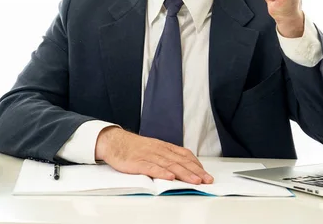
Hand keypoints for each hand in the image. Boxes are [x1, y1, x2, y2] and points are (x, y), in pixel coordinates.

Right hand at [94, 127, 213, 184]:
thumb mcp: (154, 149)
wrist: (115, 141)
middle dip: (196, 171)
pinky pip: (151, 168)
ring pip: (170, 165)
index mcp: (164, 147)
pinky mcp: (138, 162)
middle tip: (207, 179)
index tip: (206, 174)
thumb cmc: (135, 147)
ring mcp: (149, 156)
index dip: (197, 165)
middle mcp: (159, 150)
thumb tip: (183, 167)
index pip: (185, 155)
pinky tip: (170, 177)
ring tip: (195, 180)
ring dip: (184, 173)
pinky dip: (162, 172)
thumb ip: (167, 157)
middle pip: (181, 161)